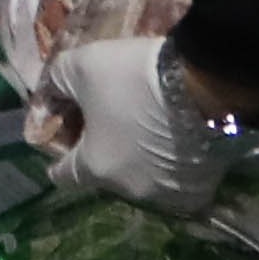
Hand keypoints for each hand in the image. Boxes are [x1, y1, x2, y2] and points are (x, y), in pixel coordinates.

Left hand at [42, 35, 238, 215]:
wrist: (207, 87)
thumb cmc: (134, 80)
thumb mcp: (81, 66)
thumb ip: (57, 82)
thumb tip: (52, 95)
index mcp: (94, 168)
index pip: (62, 175)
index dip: (61, 151)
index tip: (69, 130)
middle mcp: (129, 190)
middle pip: (105, 172)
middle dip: (104, 149)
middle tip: (112, 116)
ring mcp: (168, 193)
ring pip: (143, 176)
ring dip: (140, 157)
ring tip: (149, 126)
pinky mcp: (202, 187)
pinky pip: (178, 177)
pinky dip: (174, 161)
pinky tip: (178, 137)